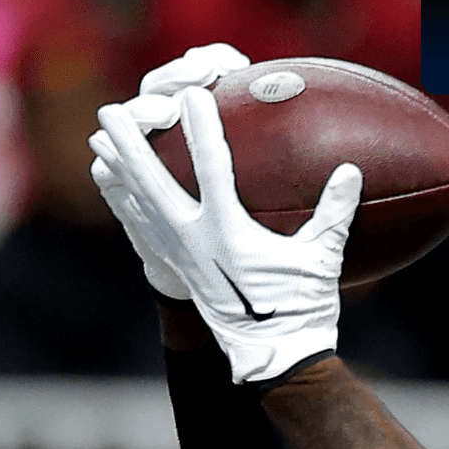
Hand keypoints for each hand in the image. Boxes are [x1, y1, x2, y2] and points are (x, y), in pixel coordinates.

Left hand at [93, 86, 362, 383]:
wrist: (273, 356)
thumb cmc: (301, 307)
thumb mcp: (321, 258)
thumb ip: (335, 212)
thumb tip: (350, 171)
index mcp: (228, 232)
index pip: (212, 167)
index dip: (202, 127)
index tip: (195, 93)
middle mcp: (193, 240)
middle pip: (151, 180)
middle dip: (130, 142)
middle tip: (111, 111)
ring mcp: (179, 254)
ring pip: (137, 200)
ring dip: (118, 166)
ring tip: (98, 136)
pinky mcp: (176, 266)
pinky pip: (140, 225)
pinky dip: (125, 199)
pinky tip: (116, 184)